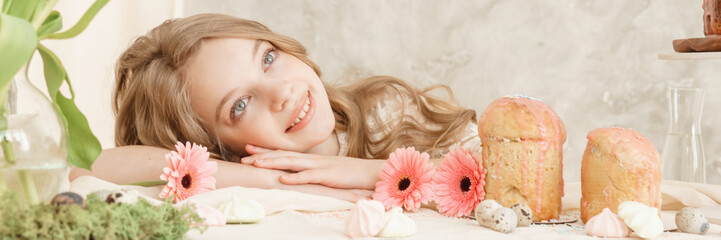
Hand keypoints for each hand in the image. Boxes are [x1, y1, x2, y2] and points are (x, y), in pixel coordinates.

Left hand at [241, 144, 383, 189]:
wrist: (373, 172)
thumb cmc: (352, 175)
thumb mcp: (329, 172)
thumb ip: (315, 172)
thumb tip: (299, 175)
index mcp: (313, 159)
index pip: (285, 153)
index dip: (267, 150)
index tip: (249, 148)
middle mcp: (314, 160)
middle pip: (284, 155)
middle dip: (262, 155)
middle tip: (243, 155)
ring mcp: (321, 166)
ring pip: (292, 163)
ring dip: (272, 163)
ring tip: (255, 164)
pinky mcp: (329, 176)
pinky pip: (309, 177)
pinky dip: (295, 177)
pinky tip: (282, 178)